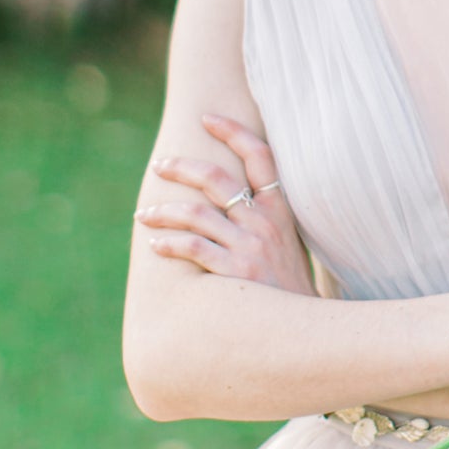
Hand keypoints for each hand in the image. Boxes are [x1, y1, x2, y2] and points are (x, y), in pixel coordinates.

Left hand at [136, 115, 316, 295]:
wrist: (305, 331)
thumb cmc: (291, 289)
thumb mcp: (290, 245)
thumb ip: (267, 220)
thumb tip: (236, 199)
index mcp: (281, 210)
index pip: (260, 156)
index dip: (234, 132)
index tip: (208, 118)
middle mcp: (264, 223)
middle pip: (216, 179)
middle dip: (182, 167)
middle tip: (160, 165)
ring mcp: (249, 247)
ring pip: (195, 214)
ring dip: (163, 212)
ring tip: (144, 215)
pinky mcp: (234, 272)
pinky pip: (193, 248)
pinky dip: (169, 244)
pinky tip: (156, 246)